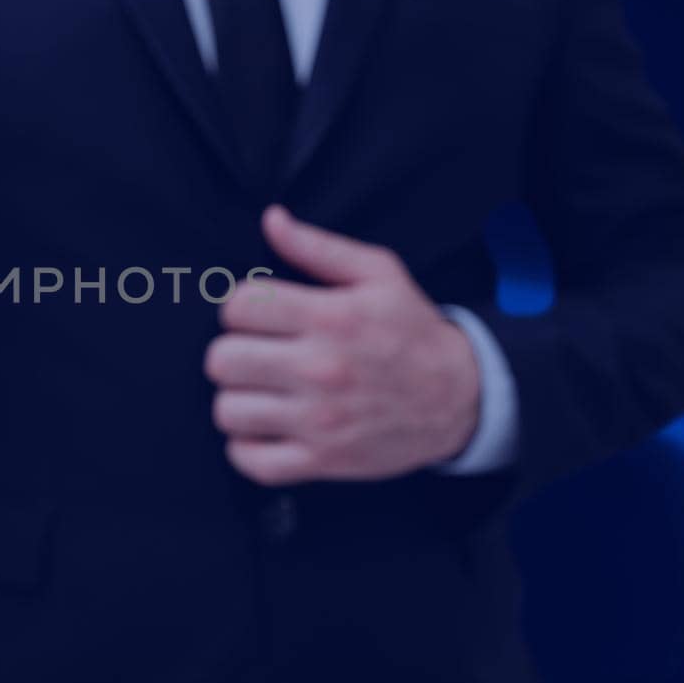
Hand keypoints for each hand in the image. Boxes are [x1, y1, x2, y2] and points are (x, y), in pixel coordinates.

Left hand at [204, 206, 480, 485]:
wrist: (460, 398)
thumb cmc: (413, 331)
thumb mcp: (378, 274)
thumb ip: (317, 247)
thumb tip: (272, 220)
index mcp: (331, 318)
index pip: (239, 307)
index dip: (240, 308)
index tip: (258, 316)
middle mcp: (320, 369)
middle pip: (223, 360)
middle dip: (232, 351)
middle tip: (255, 353)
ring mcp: (319, 420)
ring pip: (228, 411)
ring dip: (236, 399)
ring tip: (258, 391)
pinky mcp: (322, 460)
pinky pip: (252, 462)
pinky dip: (246, 448)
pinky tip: (262, 429)